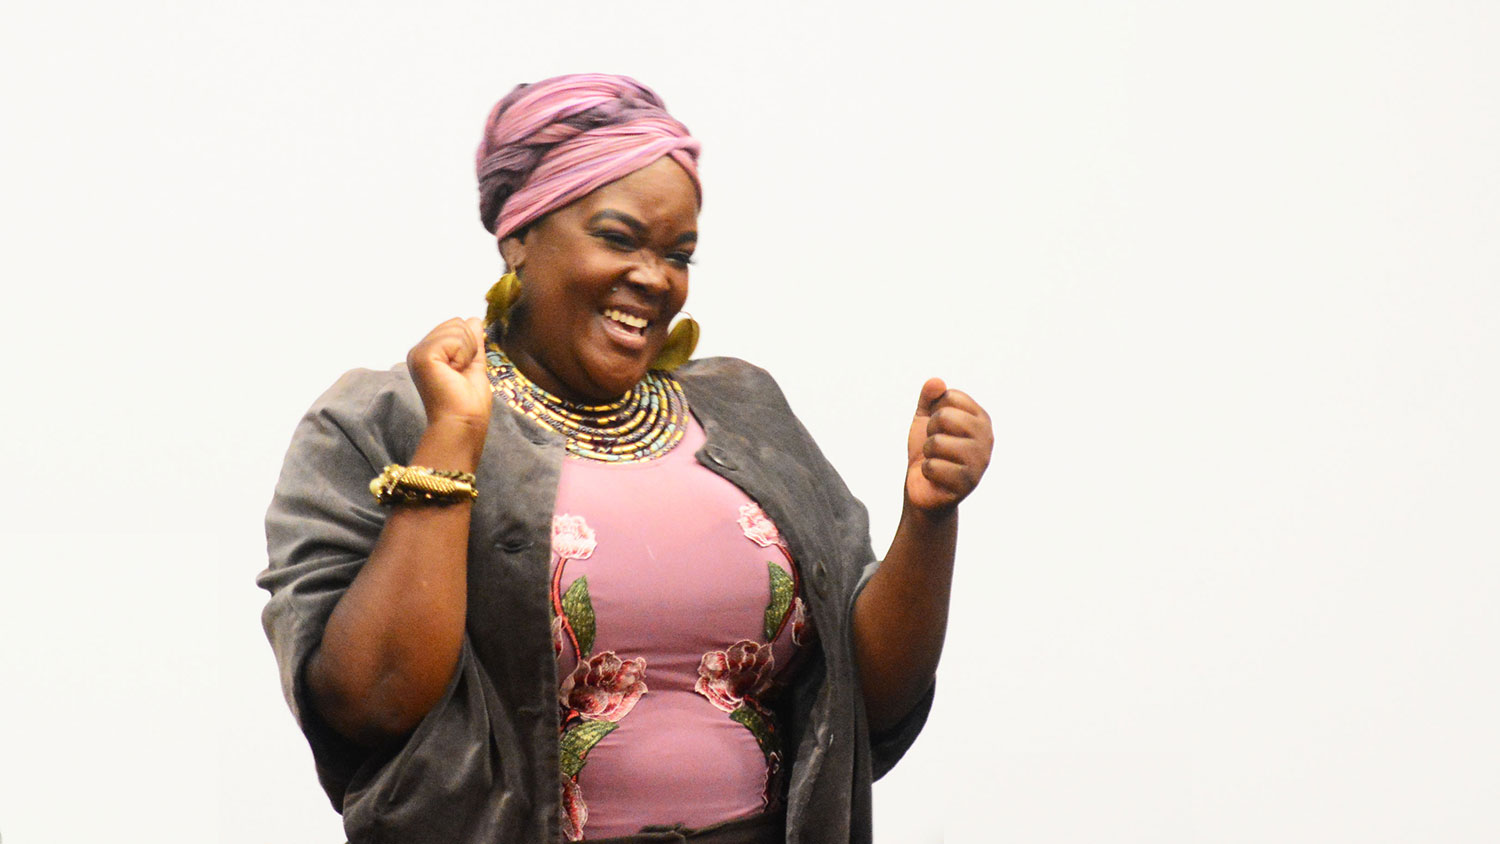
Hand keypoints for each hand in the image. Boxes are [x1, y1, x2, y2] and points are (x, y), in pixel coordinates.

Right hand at [407, 317, 493, 432]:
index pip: (456, 326)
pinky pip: (454, 339)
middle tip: (460, 374)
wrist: (463, 423)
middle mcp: (418, 351)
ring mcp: (418, 353)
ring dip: (467, 354)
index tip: (462, 373)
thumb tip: (474, 319)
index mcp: (428, 353)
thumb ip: (472, 342)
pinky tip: (453, 373)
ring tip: (456, 375)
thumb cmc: (468, 403)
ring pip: (457, 328)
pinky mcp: (423, 356)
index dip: (470, 347)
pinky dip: (462, 357)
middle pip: (457, 323)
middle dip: (469, 348)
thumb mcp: (473, 364)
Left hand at [905, 378, 992, 513]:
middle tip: (935, 446)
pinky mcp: (967, 485)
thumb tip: (936, 382)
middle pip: (945, 417)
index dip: (935, 411)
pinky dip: (926, 471)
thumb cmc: (929, 450)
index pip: (951, 396)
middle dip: (930, 432)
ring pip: (937, 443)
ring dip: (928, 453)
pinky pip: (932, 467)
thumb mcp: (925, 419)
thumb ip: (930, 397)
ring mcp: (980, 463)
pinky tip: (935, 478)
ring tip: (937, 461)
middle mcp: (987, 439)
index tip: (939, 428)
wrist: (924, 486)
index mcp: (981, 419)